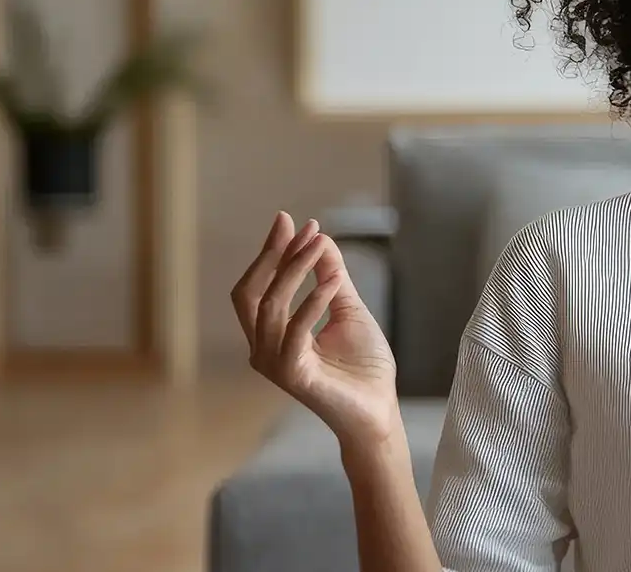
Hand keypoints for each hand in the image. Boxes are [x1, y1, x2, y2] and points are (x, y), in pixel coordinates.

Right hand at [233, 212, 399, 445]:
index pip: (257, 286)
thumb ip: (331, 276)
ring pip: (271, 305)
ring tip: (319, 244)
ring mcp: (274, 363)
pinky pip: (295, 330)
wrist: (379, 409)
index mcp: (271, 334)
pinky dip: (313, 300)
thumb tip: (320, 238)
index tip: (289, 220)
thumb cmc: (363, 366)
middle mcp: (263, 348)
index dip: (271, 252)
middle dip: (272, 255)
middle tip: (297, 226)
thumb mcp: (347, 309)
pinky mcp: (292, 375)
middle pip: (251, 293)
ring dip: (296, 269)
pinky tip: (334, 280)